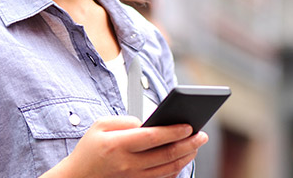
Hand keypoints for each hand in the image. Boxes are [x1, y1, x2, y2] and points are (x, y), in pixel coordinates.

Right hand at [43, 116, 207, 177]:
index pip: (152, 137)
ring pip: (167, 169)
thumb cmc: (90, 149)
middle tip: (202, 135)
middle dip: (188, 144)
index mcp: (118, 145)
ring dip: (186, 157)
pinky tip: (184, 159)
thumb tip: (147, 123)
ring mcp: (133, 177)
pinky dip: (176, 169)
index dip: (173, 131)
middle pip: (165, 155)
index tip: (189, 125)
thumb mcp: (100, 125)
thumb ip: (125, 120)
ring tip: (196, 145)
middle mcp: (127, 164)